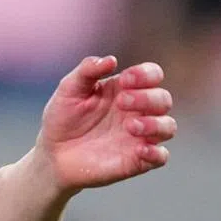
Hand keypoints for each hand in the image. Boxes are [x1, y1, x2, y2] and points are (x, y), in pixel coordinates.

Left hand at [36, 55, 175, 192]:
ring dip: (155, 124)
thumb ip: (87, 70)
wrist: (52, 153)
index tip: (125, 80)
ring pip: (168, 126)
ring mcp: (139, 136)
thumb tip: (112, 60)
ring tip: (130, 126)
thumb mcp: (69, 89)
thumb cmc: (62, 117)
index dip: (146, 74)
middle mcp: (137, 111)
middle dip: (147, 98)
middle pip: (163, 99)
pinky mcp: (137, 160)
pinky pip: (161, 157)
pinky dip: (157, 153)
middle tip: (122, 102)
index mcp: (124, 89)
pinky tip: (141, 150)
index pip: (152, 75)